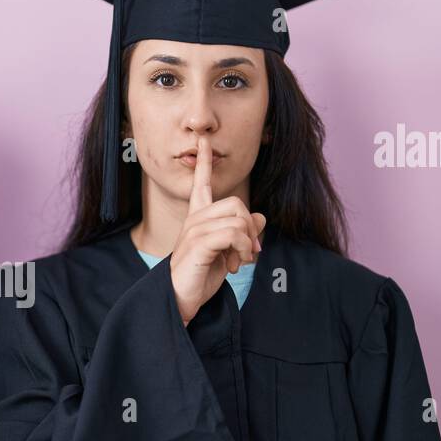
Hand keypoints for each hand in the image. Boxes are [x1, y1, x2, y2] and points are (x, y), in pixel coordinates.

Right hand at [169, 135, 265, 324]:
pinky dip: (243, 248)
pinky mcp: (198, 244)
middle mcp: (194, 220)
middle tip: (251, 252)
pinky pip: (233, 233)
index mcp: (198, 218)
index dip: (204, 162)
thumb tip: (259, 216)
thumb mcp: (228, 253)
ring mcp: (194, 230)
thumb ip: (243, 232)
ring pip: (238, 218)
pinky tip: (237, 264)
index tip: (203, 141)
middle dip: (251, 228)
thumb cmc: (201, 276)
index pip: (201, 184)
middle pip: (236, 203)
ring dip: (248, 243)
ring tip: (242, 261)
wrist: (181, 300)